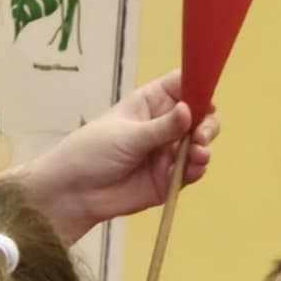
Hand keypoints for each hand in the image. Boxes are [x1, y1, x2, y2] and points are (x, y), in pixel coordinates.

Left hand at [20, 71, 219, 241]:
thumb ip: (162, 126)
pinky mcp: (168, 178)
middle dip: (206, 123)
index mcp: (150, 104)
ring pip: (199, 143)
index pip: (181, 85)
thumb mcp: (127, 135)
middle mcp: (163, 125)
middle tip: (199, 135)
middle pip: (198, 115)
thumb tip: (190, 110)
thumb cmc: (92, 152)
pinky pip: (191, 170)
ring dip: (203, 146)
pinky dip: (197, 167)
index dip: (198, 86)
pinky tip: (193, 167)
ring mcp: (167, 152)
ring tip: (197, 152)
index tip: (207, 95)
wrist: (74, 194)